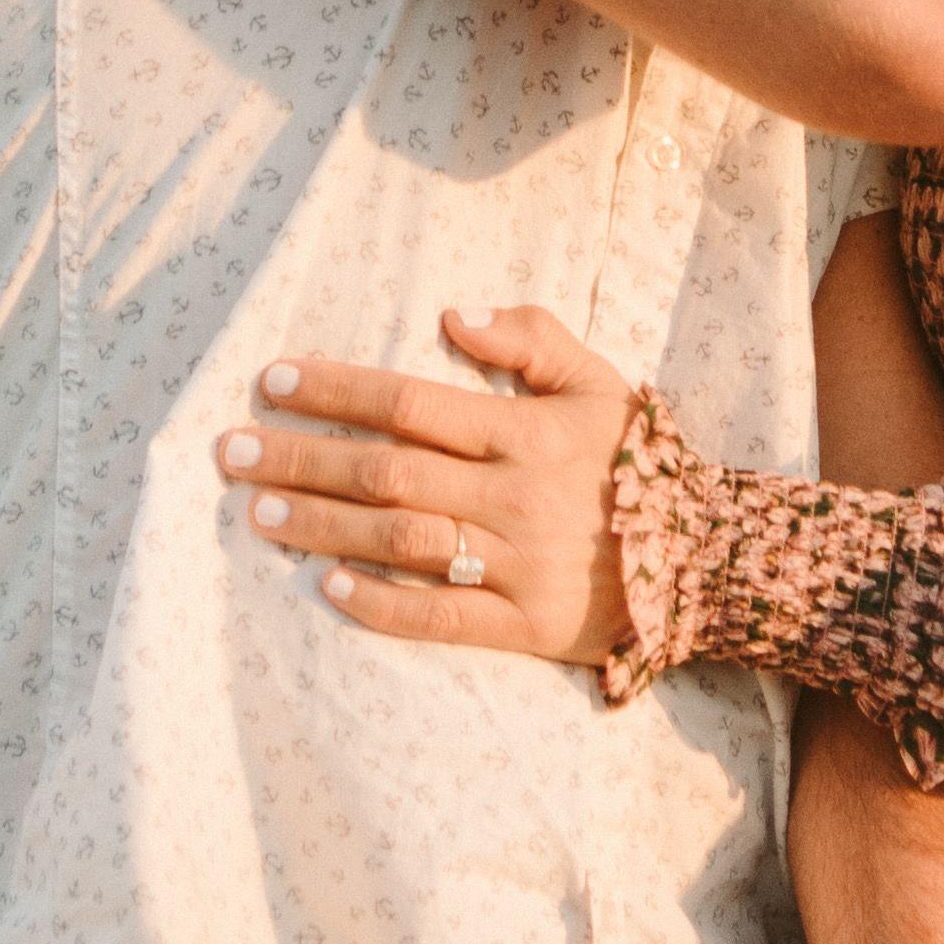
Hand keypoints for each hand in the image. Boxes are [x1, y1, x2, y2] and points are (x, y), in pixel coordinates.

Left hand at [217, 304, 634, 661]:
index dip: (335, 391)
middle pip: (385, 472)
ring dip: (322, 527)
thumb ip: (531, 339)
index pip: (409, 403)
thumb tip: (453, 316)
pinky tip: (329, 589)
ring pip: (401, 541)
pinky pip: (442, 616)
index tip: (272, 383)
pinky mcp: (525, 626)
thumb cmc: (641, 461)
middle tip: (229, 452)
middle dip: (300, 458)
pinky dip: (383, 604)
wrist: (713, 558)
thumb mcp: (600, 382)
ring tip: (257, 513)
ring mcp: (517, 563)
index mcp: (525, 431)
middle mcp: (514, 494)